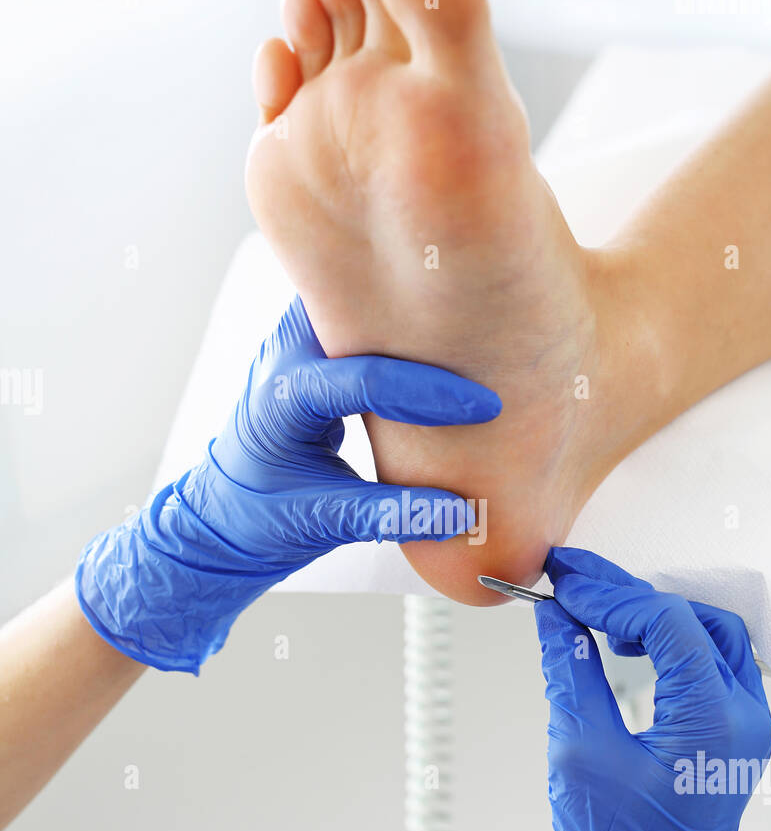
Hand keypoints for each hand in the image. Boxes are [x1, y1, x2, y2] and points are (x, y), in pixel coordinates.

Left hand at [76, 295, 500, 671]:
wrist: (221, 519)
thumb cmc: (254, 520)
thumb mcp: (320, 523)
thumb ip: (387, 516)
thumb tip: (455, 513)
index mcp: (281, 398)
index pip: (365, 378)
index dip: (429, 392)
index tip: (481, 407)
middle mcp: (284, 359)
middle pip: (361, 318)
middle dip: (422, 324)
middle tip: (489, 336)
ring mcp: (295, 347)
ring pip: (358, 307)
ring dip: (409, 319)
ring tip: (472, 331)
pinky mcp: (313, 352)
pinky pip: (358, 323)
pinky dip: (397, 332)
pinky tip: (441, 343)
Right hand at [506, 547, 770, 830]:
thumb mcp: (578, 748)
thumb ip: (569, 669)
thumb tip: (558, 615)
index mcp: (715, 724)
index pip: (668, 622)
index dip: (611, 593)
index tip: (564, 584)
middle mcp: (744, 725)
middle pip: (699, 622)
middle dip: (635, 598)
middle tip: (578, 586)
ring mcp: (744, 738)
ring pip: (713, 642)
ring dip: (658, 619)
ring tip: (599, 615)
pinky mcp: (729, 749)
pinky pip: (712, 674)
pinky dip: (673, 649)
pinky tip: (627, 646)